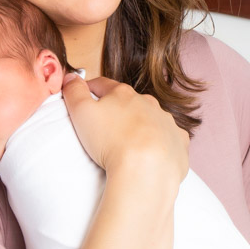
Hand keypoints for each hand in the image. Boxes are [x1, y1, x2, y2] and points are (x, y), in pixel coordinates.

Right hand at [62, 74, 188, 180]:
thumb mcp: (81, 113)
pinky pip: (168, 139)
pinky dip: (159, 144)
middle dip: (117, 109)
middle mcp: (149, 104)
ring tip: (127, 145)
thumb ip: (74, 92)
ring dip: (140, 126)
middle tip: (104, 126)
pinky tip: (149, 155)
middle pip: (129, 101)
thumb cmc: (111, 141)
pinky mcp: (178, 142)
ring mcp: (166, 122)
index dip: (90, 89)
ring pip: (151, 119)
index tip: (83, 96)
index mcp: (124, 94)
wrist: (146, 171)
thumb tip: (71, 77)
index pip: (103, 85)